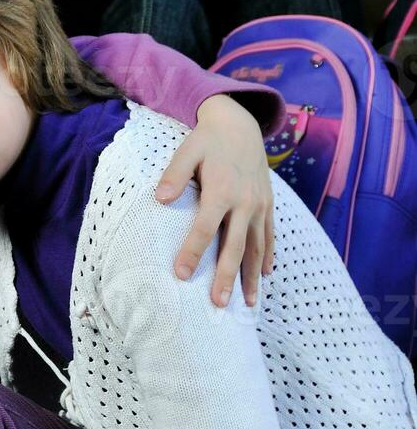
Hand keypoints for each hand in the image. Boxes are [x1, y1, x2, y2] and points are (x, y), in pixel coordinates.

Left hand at [156, 95, 273, 307]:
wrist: (240, 124)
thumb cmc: (207, 140)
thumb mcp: (187, 151)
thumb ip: (174, 175)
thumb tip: (159, 199)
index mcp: (222, 191)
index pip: (205, 229)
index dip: (192, 252)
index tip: (181, 274)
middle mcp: (245, 203)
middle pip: (235, 246)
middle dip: (227, 277)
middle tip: (219, 304)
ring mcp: (260, 206)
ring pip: (257, 247)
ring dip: (252, 276)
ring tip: (249, 303)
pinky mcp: (268, 205)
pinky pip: (270, 235)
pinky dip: (268, 255)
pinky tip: (265, 274)